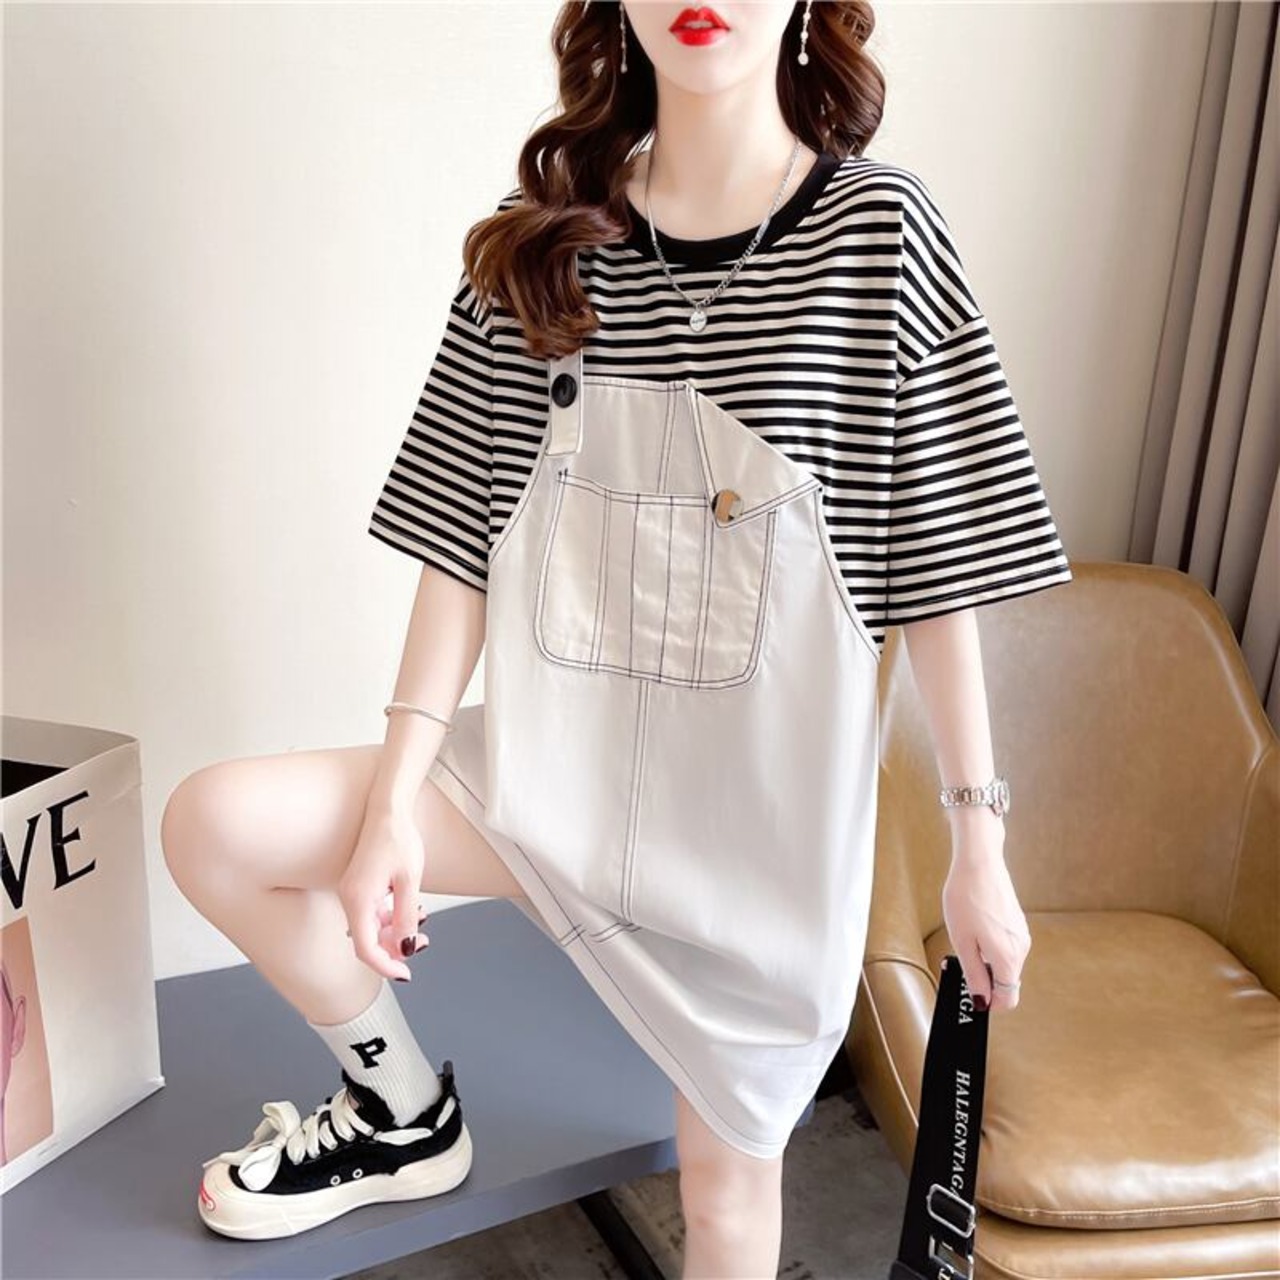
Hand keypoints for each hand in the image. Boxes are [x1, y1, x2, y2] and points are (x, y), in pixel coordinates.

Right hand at [337, 805, 430, 981]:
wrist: (388, 810)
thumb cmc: (398, 839)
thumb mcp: (410, 881)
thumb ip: (406, 917)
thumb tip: (406, 948)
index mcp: (358, 900)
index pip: (365, 948)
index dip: (385, 965)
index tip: (406, 973)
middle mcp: (349, 899)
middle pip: (367, 941)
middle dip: (395, 948)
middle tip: (423, 945)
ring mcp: (352, 893)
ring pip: (371, 928)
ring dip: (395, 933)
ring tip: (422, 924)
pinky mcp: (359, 887)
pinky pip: (372, 913)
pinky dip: (390, 918)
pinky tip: (412, 912)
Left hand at [941, 842, 1030, 1012]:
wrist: (980, 863)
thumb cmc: (966, 899)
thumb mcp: (962, 941)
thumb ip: (973, 974)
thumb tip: (981, 1001)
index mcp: (1008, 958)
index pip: (1009, 998)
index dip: (990, 1002)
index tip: (971, 994)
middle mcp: (1021, 949)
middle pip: (1007, 982)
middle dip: (984, 980)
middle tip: (959, 961)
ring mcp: (1021, 935)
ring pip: (1006, 964)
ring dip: (986, 962)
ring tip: (963, 939)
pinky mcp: (1017, 923)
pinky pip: (1006, 947)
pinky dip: (991, 947)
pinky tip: (973, 928)